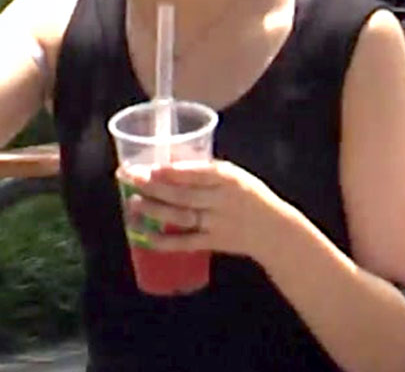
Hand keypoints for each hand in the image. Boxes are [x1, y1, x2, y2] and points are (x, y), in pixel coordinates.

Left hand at [117, 160, 294, 263]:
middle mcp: (222, 201)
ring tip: (133, 203)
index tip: (151, 167)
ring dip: (155, 210)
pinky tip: (145, 235)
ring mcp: (217, 223)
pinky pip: (185, 242)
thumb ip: (207, 171)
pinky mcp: (213, 242)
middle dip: (153, 187)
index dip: (174, 172)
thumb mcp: (237, 176)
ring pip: (181, 217)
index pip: (199, 173)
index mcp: (229, 179)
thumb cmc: (250, 196)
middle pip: (183, 194)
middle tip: (130, 179)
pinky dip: (164, 241)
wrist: (274, 231)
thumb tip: (169, 161)